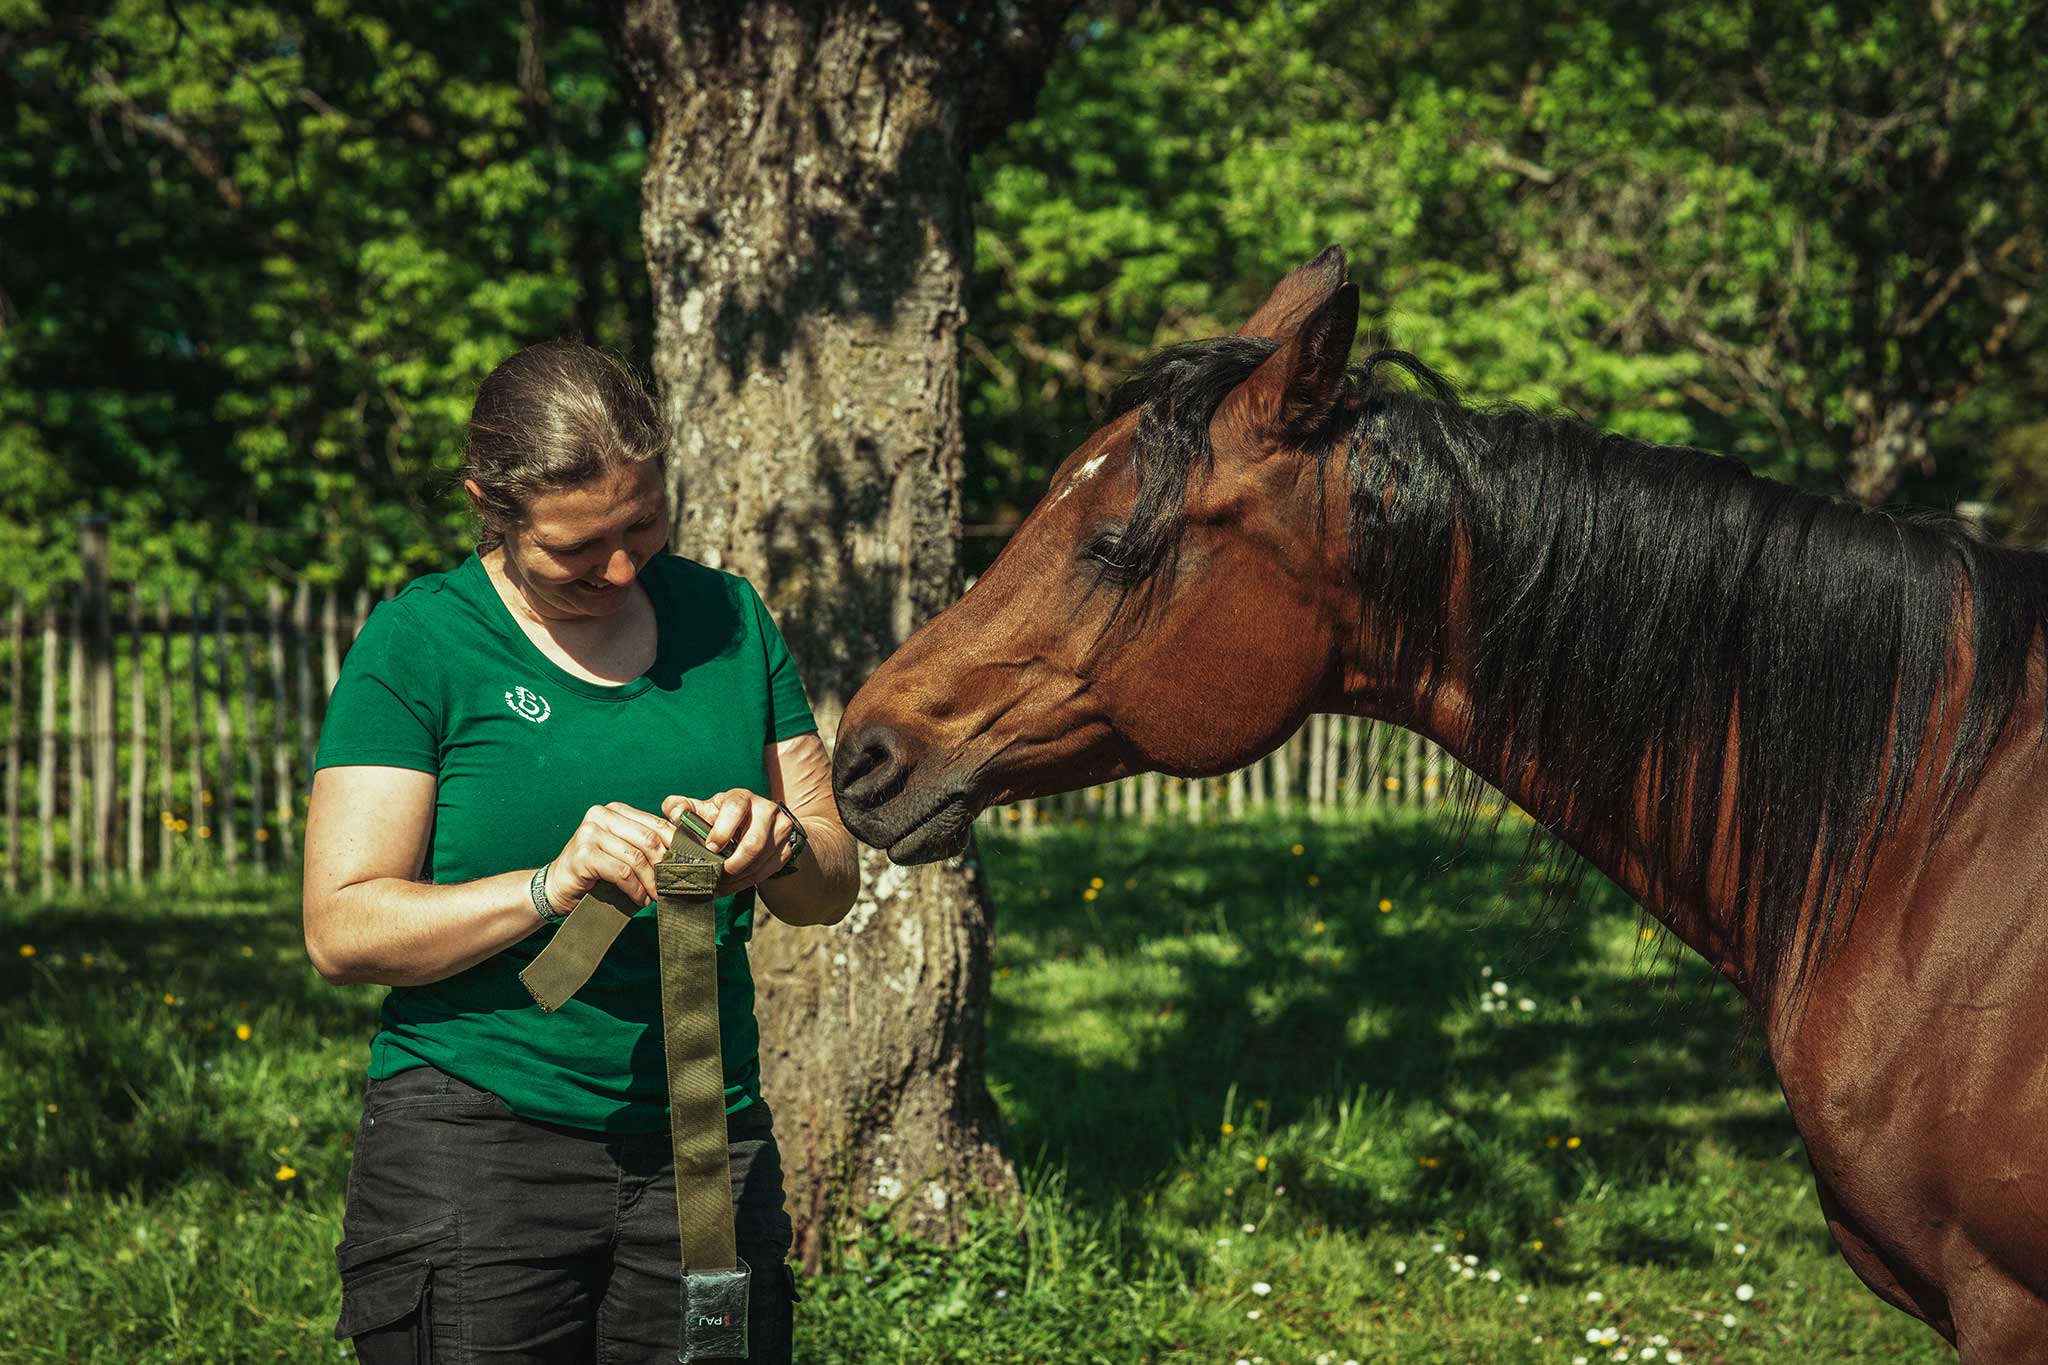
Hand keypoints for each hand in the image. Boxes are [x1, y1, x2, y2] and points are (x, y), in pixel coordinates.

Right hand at [543, 802, 678, 911]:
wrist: (555, 887)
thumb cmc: (594, 872)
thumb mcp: (621, 852)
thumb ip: (644, 846)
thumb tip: (682, 857)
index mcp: (615, 810)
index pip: (656, 824)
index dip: (675, 846)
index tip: (686, 866)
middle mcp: (601, 815)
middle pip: (649, 840)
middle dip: (664, 866)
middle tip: (671, 885)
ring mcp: (590, 833)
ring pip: (636, 858)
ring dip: (650, 882)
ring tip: (655, 896)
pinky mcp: (584, 854)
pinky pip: (622, 872)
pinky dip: (635, 889)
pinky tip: (639, 899)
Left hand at [663, 789, 794, 895]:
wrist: (760, 825)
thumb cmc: (723, 818)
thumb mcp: (703, 810)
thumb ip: (682, 808)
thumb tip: (673, 813)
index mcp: (742, 798)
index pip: (735, 808)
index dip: (722, 830)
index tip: (710, 848)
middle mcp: (766, 809)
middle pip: (754, 842)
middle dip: (732, 864)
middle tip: (715, 876)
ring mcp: (781, 829)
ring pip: (760, 862)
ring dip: (737, 879)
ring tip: (718, 887)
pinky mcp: (787, 848)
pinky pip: (768, 871)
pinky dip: (746, 883)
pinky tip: (730, 887)